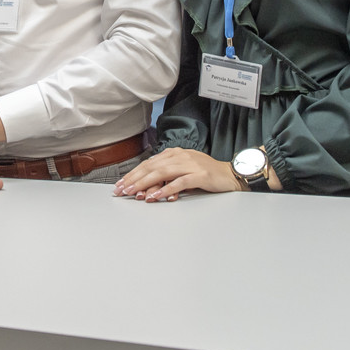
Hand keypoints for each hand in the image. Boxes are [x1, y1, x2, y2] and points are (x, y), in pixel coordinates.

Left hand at [113, 148, 243, 201]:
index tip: (120, 184)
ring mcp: (190, 164)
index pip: (148, 163)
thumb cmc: (205, 174)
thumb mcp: (182, 172)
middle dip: (134, 179)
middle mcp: (180, 156)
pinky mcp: (200, 175)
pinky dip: (167, 189)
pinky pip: (179, 182)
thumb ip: (166, 176)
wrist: (229, 175)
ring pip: (162, 173)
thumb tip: (146, 188)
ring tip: (134, 193)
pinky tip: (157, 195)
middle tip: (121, 190)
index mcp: (174, 154)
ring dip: (145, 183)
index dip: (133, 174)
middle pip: (152, 167)